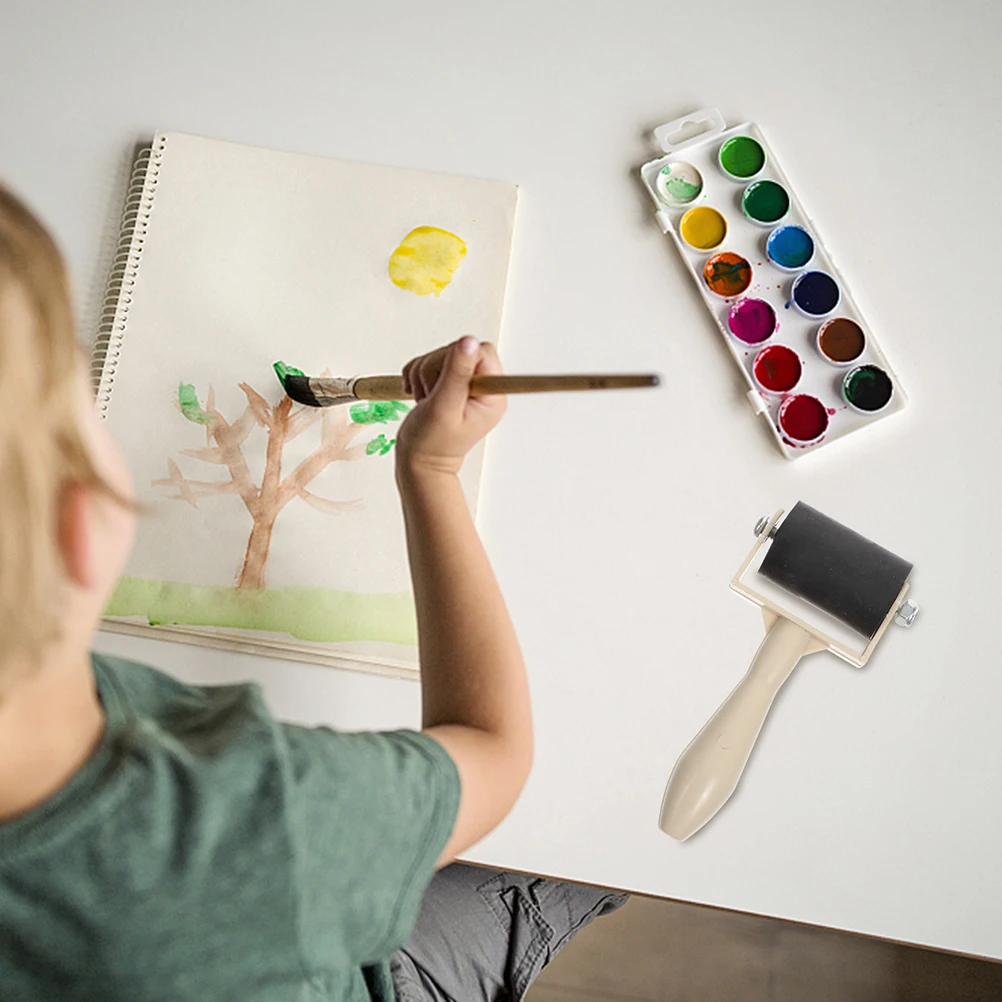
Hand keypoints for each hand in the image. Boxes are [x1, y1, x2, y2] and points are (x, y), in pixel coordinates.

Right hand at [396, 336, 505, 476]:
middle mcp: (481, 387)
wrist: (419, 461)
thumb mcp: (444, 407)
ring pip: (441, 354)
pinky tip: (420, 395)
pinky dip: (416, 375)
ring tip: (426, 400)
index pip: (482, 352)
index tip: (447, 384)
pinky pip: (428, 361)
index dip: (459, 361)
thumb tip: (469, 342)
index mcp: (492, 395)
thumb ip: (457, 374)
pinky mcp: (447, 381)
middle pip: (459, 349)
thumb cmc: (432, 444)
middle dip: (436, 369)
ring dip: (424, 375)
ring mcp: (464, 384)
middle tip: (432, 396)